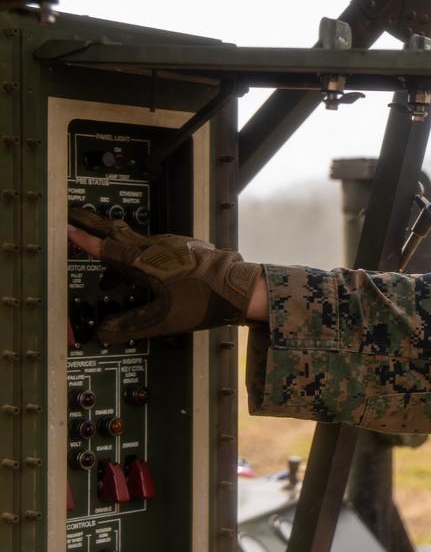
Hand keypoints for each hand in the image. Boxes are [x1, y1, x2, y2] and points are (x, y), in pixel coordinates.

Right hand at [67, 208, 267, 343]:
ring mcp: (175, 244)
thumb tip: (105, 333)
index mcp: (147, 260)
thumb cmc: (204, 302)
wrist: (242, 288)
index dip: (84, 240)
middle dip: (94, 226)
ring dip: (120, 248)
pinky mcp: (188, 247)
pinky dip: (142, 254)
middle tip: (75, 218)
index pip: (107, 248)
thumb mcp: (164, 319)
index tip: (65, 228)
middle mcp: (158, 246)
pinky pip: (157, 247)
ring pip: (139, 242)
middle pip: (119, 233)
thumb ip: (132, 326)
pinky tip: (146, 271)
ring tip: (109, 264)